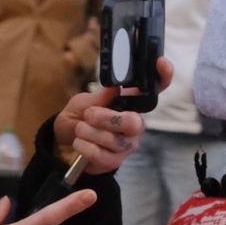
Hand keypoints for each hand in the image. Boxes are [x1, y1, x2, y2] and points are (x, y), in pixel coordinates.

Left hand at [53, 58, 174, 176]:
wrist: (62, 143)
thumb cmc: (78, 119)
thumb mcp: (85, 102)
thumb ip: (101, 95)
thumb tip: (116, 84)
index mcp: (131, 104)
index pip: (155, 89)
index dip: (163, 76)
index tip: (161, 63)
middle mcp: (134, 125)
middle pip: (133, 122)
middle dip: (107, 118)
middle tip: (89, 114)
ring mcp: (126, 145)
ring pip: (113, 139)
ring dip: (89, 132)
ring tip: (80, 128)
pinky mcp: (114, 162)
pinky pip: (101, 154)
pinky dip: (84, 146)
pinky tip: (79, 142)